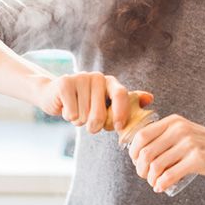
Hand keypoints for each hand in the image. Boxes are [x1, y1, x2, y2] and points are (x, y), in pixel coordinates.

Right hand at [35, 73, 150, 134]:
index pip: (121, 95)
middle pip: (100, 113)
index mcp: (110, 82)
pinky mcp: (65, 83)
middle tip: (90, 124)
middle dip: (95, 126)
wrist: (54, 94)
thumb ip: (127, 103)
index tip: (118, 127)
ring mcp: (81, 77)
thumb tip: (150, 98)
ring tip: (76, 112)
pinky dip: (69, 117)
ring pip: (84, 116)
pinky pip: (72, 113)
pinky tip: (67, 109)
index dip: (121, 113)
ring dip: (79, 121)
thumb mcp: (106, 104)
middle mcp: (97, 77)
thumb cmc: (85, 103)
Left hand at [127, 114, 204, 193]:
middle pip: (146, 152)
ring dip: (151, 179)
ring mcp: (189, 144)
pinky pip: (169, 175)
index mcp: (174, 122)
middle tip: (145, 176)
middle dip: (140, 168)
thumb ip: (166, 136)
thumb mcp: (186, 132)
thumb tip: (139, 154)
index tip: (137, 162)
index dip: (134, 152)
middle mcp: (180, 130)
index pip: (142, 136)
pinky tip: (161, 187)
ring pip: (156, 166)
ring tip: (154, 183)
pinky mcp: (198, 160)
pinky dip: (161, 184)